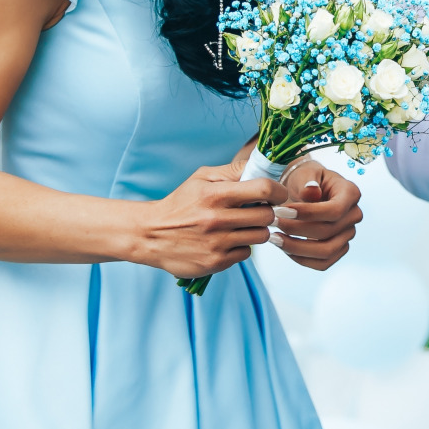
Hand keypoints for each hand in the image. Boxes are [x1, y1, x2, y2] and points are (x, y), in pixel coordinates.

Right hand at [131, 162, 285, 278]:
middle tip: (258, 210)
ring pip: (261, 236)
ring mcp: (217, 243)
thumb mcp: (201, 178)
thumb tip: (262, 166)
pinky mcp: (215, 262)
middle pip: (267, 216)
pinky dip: (242, 247)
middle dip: (267, 212)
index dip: (278, 191)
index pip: (264, 189)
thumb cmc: (180, 203)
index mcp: (215, 195)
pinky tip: (228, 241)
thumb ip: (233, 171)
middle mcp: (216, 220)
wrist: (150, 235)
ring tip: (242, 225)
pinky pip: (246, 253)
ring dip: (257, 230)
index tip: (278, 194)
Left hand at [271, 157, 363, 270]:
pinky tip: (284, 247)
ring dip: (296, 248)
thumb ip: (308, 181)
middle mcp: (354, 215)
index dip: (307, 214)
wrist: (308, 190)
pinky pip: (323, 263)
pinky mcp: (339, 248)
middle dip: (296, 230)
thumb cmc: (307, 180)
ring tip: (274, 238)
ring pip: (326, 251)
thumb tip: (311, 190)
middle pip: (328, 232)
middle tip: (272, 222)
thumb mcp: (305, 173)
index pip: (334, 210)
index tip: (281, 211)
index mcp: (351, 193)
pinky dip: (301, 259)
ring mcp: (348, 234)